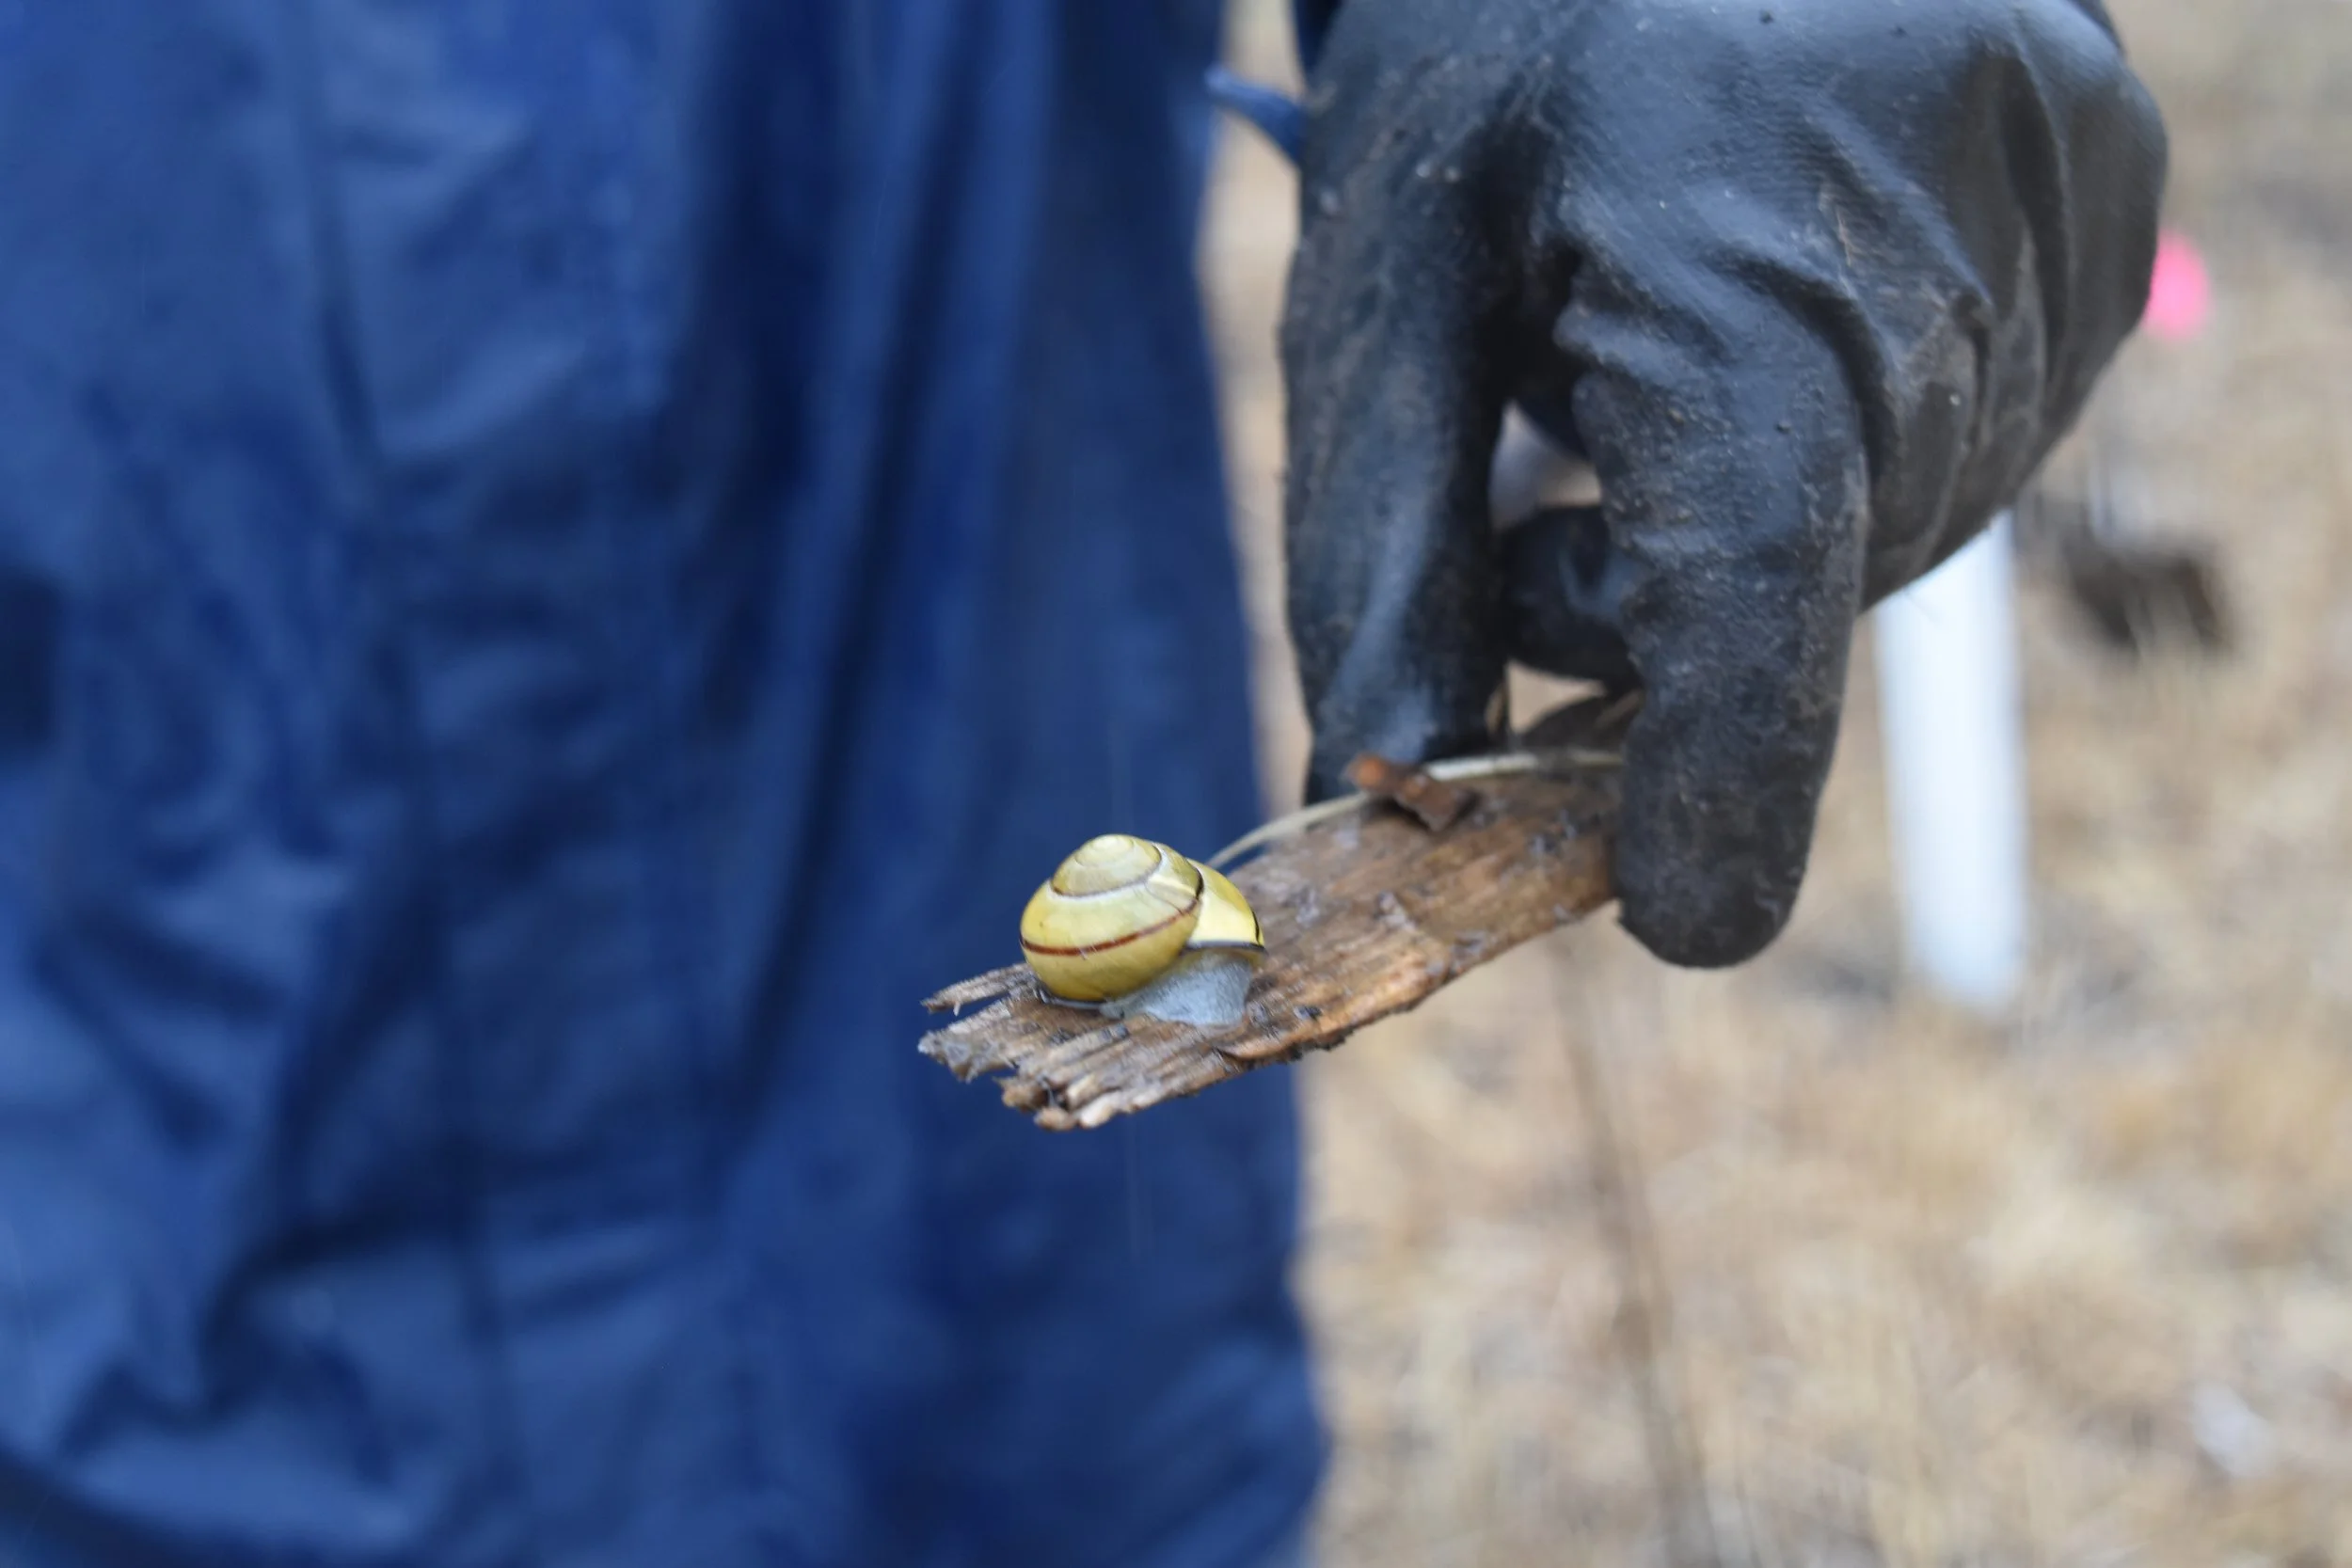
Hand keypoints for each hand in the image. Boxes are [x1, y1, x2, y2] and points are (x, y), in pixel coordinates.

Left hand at [1281, 0, 2165, 965]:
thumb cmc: (1482, 78)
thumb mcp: (1379, 291)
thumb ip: (1381, 550)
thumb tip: (1386, 783)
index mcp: (1736, 240)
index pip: (1757, 574)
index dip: (1722, 777)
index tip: (1683, 917)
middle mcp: (1948, 229)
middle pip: (1815, 573)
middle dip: (1666, 609)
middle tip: (1550, 499)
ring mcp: (2064, 208)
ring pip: (1904, 520)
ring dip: (1764, 522)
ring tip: (1654, 360)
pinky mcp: (2115, 193)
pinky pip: (1980, 428)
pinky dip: (1858, 443)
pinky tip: (1778, 315)